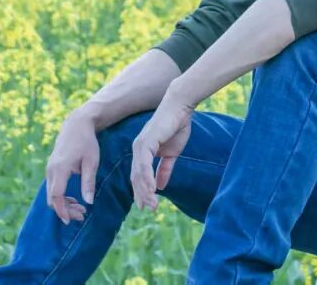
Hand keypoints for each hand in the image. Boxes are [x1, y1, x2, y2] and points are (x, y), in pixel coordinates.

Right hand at [44, 109, 100, 224]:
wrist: (76, 124)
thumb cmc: (87, 142)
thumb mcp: (91, 161)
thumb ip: (89, 182)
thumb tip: (89, 202)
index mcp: (60, 168)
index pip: (56, 195)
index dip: (62, 210)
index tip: (70, 220)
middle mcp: (51, 170)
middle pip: (52, 198)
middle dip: (65, 210)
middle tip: (82, 215)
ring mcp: (49, 169)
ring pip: (51, 194)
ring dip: (63, 204)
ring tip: (81, 209)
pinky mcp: (51, 169)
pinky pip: (52, 187)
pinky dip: (61, 196)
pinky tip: (74, 199)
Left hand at [130, 96, 192, 211]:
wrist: (180, 107)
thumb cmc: (176, 126)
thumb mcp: (172, 153)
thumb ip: (165, 168)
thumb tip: (161, 187)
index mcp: (143, 152)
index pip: (138, 176)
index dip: (142, 191)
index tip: (146, 206)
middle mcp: (138, 150)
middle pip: (136, 178)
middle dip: (142, 195)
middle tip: (148, 209)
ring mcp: (140, 146)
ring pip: (139, 174)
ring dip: (145, 191)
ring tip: (151, 204)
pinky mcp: (146, 142)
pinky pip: (144, 164)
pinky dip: (147, 178)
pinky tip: (153, 190)